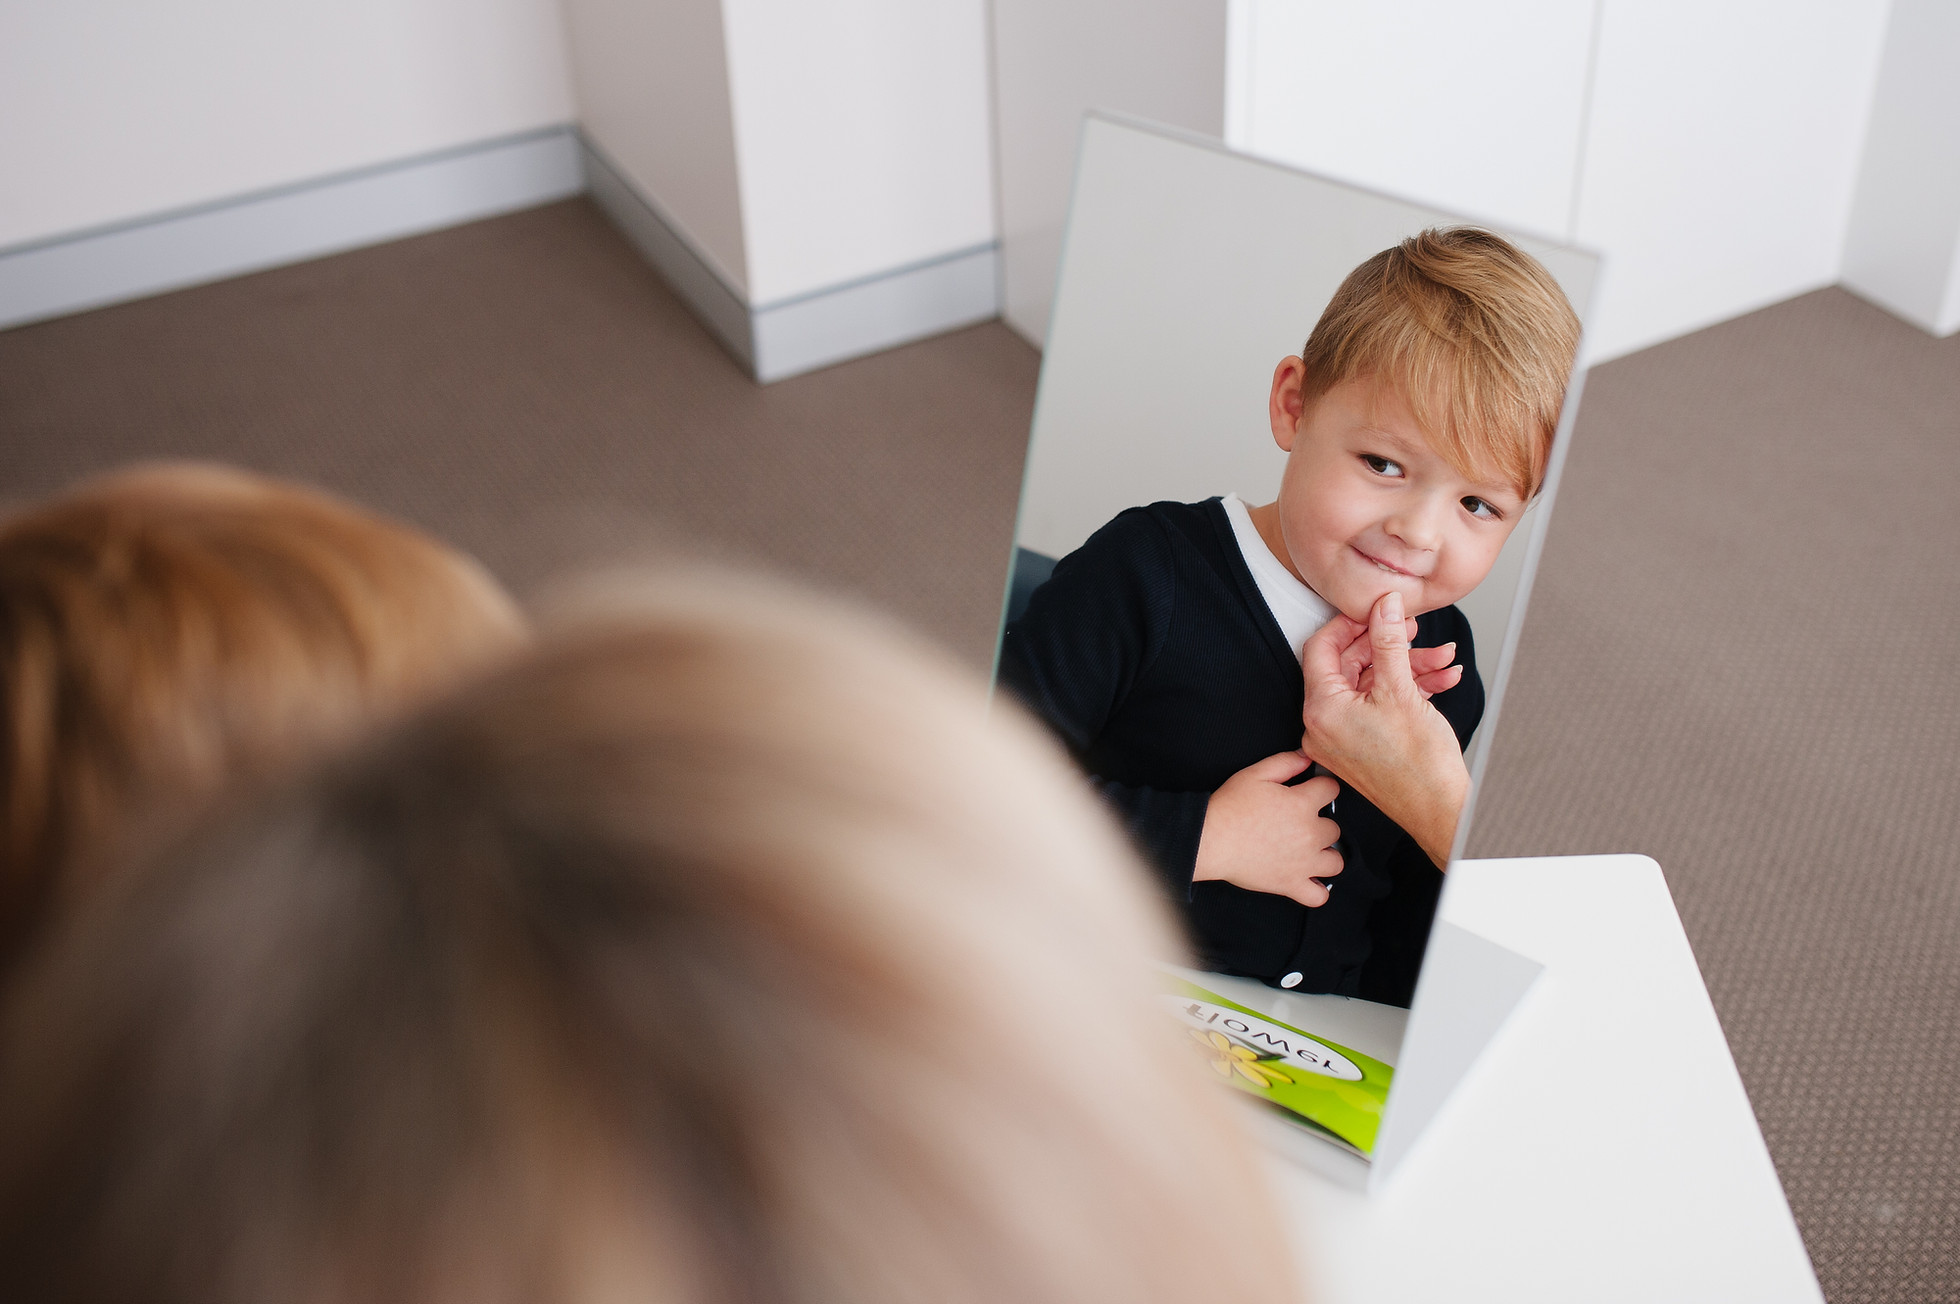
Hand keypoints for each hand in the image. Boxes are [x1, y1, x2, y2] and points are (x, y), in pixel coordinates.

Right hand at [1193, 751, 1342, 906]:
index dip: (1321, 787)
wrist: (1209, 839)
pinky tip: (1307, 878)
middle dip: (1319, 823)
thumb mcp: (1255, 774)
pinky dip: (1317, 889)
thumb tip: (1308, 757)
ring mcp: (1303, 863)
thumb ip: (1286, 762)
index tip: (1310, 791)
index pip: (1331, 790)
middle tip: (1297, 822)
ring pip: (1335, 861)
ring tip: (1307, 850)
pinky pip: (1319, 896)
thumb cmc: (1229, 806)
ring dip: (1325, 854)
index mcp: (1302, 804)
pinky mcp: (1290, 884)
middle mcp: (1309, 834)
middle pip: (1334, 828)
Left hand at [1301, 592, 1469, 868]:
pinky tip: (1442, 679)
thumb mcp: (1401, 690)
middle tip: (1414, 629)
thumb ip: (1389, 641)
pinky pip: (1378, 706)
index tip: (1375, 610)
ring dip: (1408, 666)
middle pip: (1349, 665)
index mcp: (1321, 709)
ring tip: (1442, 658)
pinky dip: (1408, 690)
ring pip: (1371, 684)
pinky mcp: (1361, 745)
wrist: (1441, 811)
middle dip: (1389, 645)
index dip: (1349, 623)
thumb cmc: (1419, 766)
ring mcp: (1341, 737)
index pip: (1321, 648)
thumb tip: (1383, 606)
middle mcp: (1323, 725)